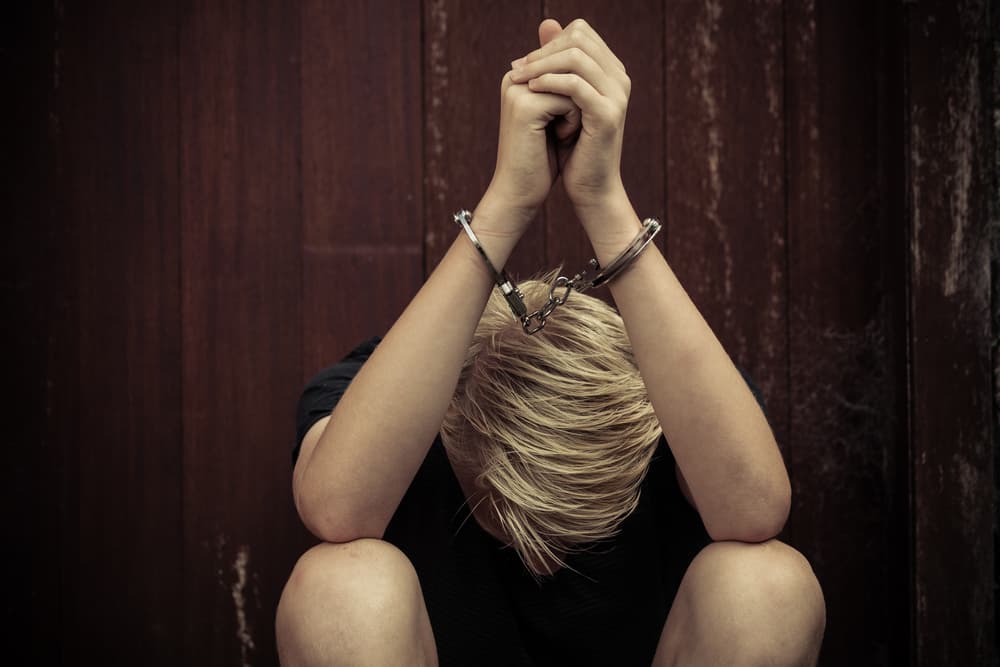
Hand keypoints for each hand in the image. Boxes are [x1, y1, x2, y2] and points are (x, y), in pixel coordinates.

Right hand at [481, 22, 578, 236]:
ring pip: (573, 85)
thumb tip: (590, 62)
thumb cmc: (541, 158)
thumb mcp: (557, 113)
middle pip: (572, 71)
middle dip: (577, 102)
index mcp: (520, 74)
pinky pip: (570, 101)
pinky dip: (572, 124)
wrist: (520, 192)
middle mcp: (515, 76)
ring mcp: (518, 89)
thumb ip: (566, 84)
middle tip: (562, 129)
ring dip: (576, 113)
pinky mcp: (525, 106)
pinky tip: (557, 140)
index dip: (577, 96)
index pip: (569, 64)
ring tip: (558, 134)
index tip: (562, 121)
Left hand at [509, 19, 632, 227]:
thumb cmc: (573, 147)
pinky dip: (550, 83)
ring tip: (518, 79)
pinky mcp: (607, 114)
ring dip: (541, 65)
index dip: (548, 43)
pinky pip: (575, 85)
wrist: (589, 187)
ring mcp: (617, 95)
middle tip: (517, 69)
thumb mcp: (561, 99)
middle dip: (542, 51)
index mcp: (611, 72)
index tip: (523, 63)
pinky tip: (531, 91)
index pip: (580, 33)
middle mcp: (619, 78)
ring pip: (576, 58)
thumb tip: (546, 22)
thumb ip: (556, 62)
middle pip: (579, 39)